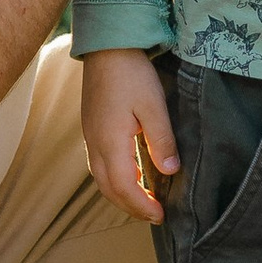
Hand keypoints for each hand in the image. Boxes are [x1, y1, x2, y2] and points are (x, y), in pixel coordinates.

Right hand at [81, 48, 176, 223]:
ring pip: (101, 179)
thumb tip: (170, 171)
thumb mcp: (153, 105)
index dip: (142, 206)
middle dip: (131, 207)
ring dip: (121, 195)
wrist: (106, 47)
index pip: (124, 187)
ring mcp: (90, 136)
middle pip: (109, 189)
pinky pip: (99, 165)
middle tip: (154, 215)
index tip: (161, 215)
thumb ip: (161, 139)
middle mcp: (95, 144)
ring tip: (144, 201)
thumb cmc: (131, 73)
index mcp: (110, 142)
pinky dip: (115, 179)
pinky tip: (131, 176)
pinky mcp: (92, 128)